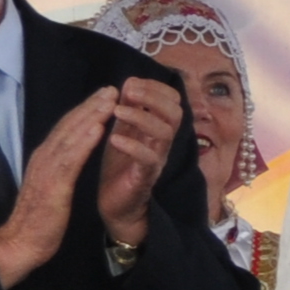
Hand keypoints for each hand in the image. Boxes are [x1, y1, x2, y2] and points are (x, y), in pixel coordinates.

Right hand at [0, 90, 117, 287]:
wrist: (21, 242)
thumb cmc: (38, 220)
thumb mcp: (50, 187)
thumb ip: (58, 169)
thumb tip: (68, 157)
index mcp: (44, 158)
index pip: (65, 128)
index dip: (84, 110)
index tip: (102, 97)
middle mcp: (44, 157)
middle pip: (69, 125)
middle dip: (90, 105)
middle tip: (111, 88)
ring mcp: (47, 169)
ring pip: (71, 135)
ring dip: (91, 115)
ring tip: (109, 99)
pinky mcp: (53, 184)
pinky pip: (71, 158)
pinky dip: (84, 140)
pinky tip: (98, 127)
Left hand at [92, 78, 188, 248]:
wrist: (115, 206)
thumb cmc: (120, 167)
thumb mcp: (123, 132)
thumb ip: (128, 110)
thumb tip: (128, 83)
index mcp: (158, 129)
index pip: (173, 101)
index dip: (155, 87)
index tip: (131, 83)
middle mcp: (163, 143)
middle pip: (176, 113)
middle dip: (153, 97)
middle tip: (128, 91)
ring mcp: (157, 160)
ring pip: (164, 133)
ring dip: (140, 117)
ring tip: (116, 112)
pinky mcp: (146, 178)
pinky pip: (148, 158)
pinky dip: (132, 145)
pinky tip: (114, 138)